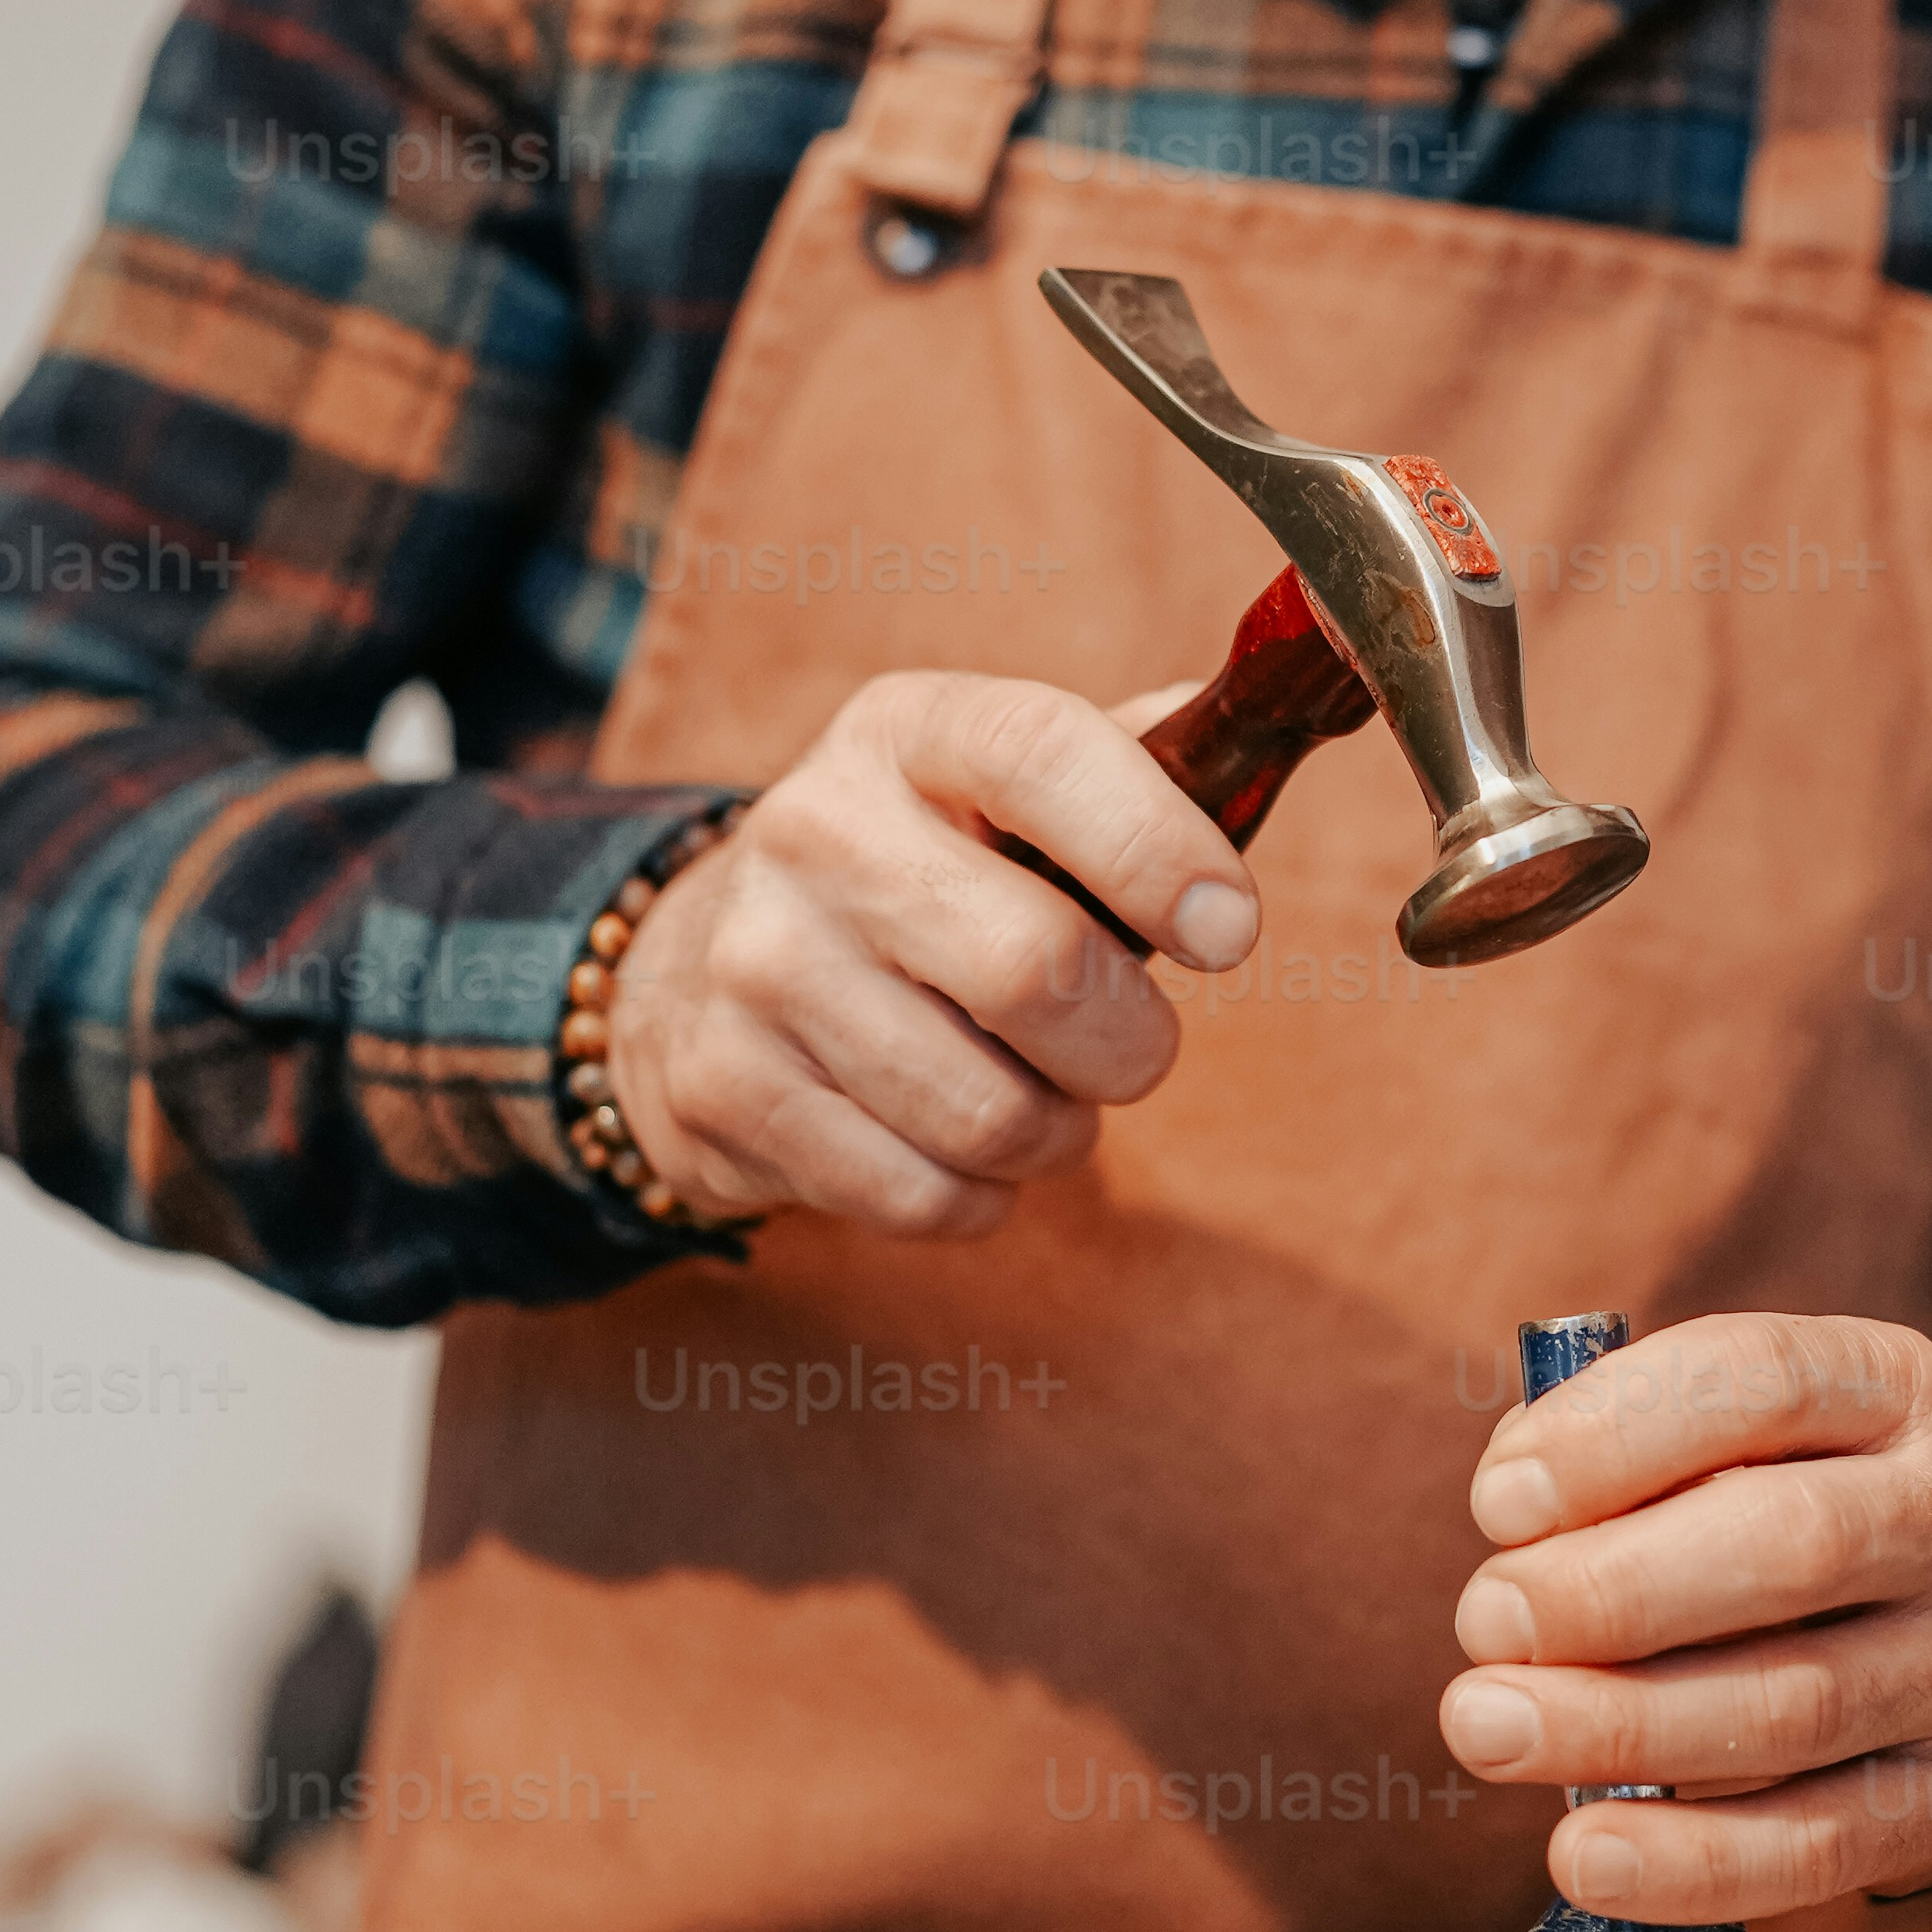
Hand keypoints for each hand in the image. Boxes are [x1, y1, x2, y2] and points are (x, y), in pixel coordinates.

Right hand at [600, 673, 1258, 1236]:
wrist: (696, 965)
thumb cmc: (914, 875)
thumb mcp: (991, 788)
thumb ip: (1122, 765)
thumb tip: (1236, 738)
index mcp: (905, 733)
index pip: (1043, 755)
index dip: (1159, 847)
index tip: (1228, 929)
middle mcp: (816, 833)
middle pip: (1037, 968)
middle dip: (1130, 1043)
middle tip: (1127, 1047)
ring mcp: (758, 966)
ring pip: (990, 1113)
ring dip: (1057, 1132)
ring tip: (1036, 1095)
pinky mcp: (726, 1091)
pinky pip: (923, 1196)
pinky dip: (976, 1197)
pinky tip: (955, 1146)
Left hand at [1437, 1315, 1931, 1914]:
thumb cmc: (1774, 1520)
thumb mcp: (1729, 1444)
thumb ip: (1622, 1456)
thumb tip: (1518, 1517)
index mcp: (1895, 1391)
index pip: (1764, 1379)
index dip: (1619, 1433)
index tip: (1497, 1503)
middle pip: (1795, 1543)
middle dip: (1616, 1588)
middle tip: (1486, 1622)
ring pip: (1799, 1702)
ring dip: (1622, 1723)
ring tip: (1489, 1727)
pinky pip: (1819, 1846)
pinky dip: (1690, 1861)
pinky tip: (1583, 1856)